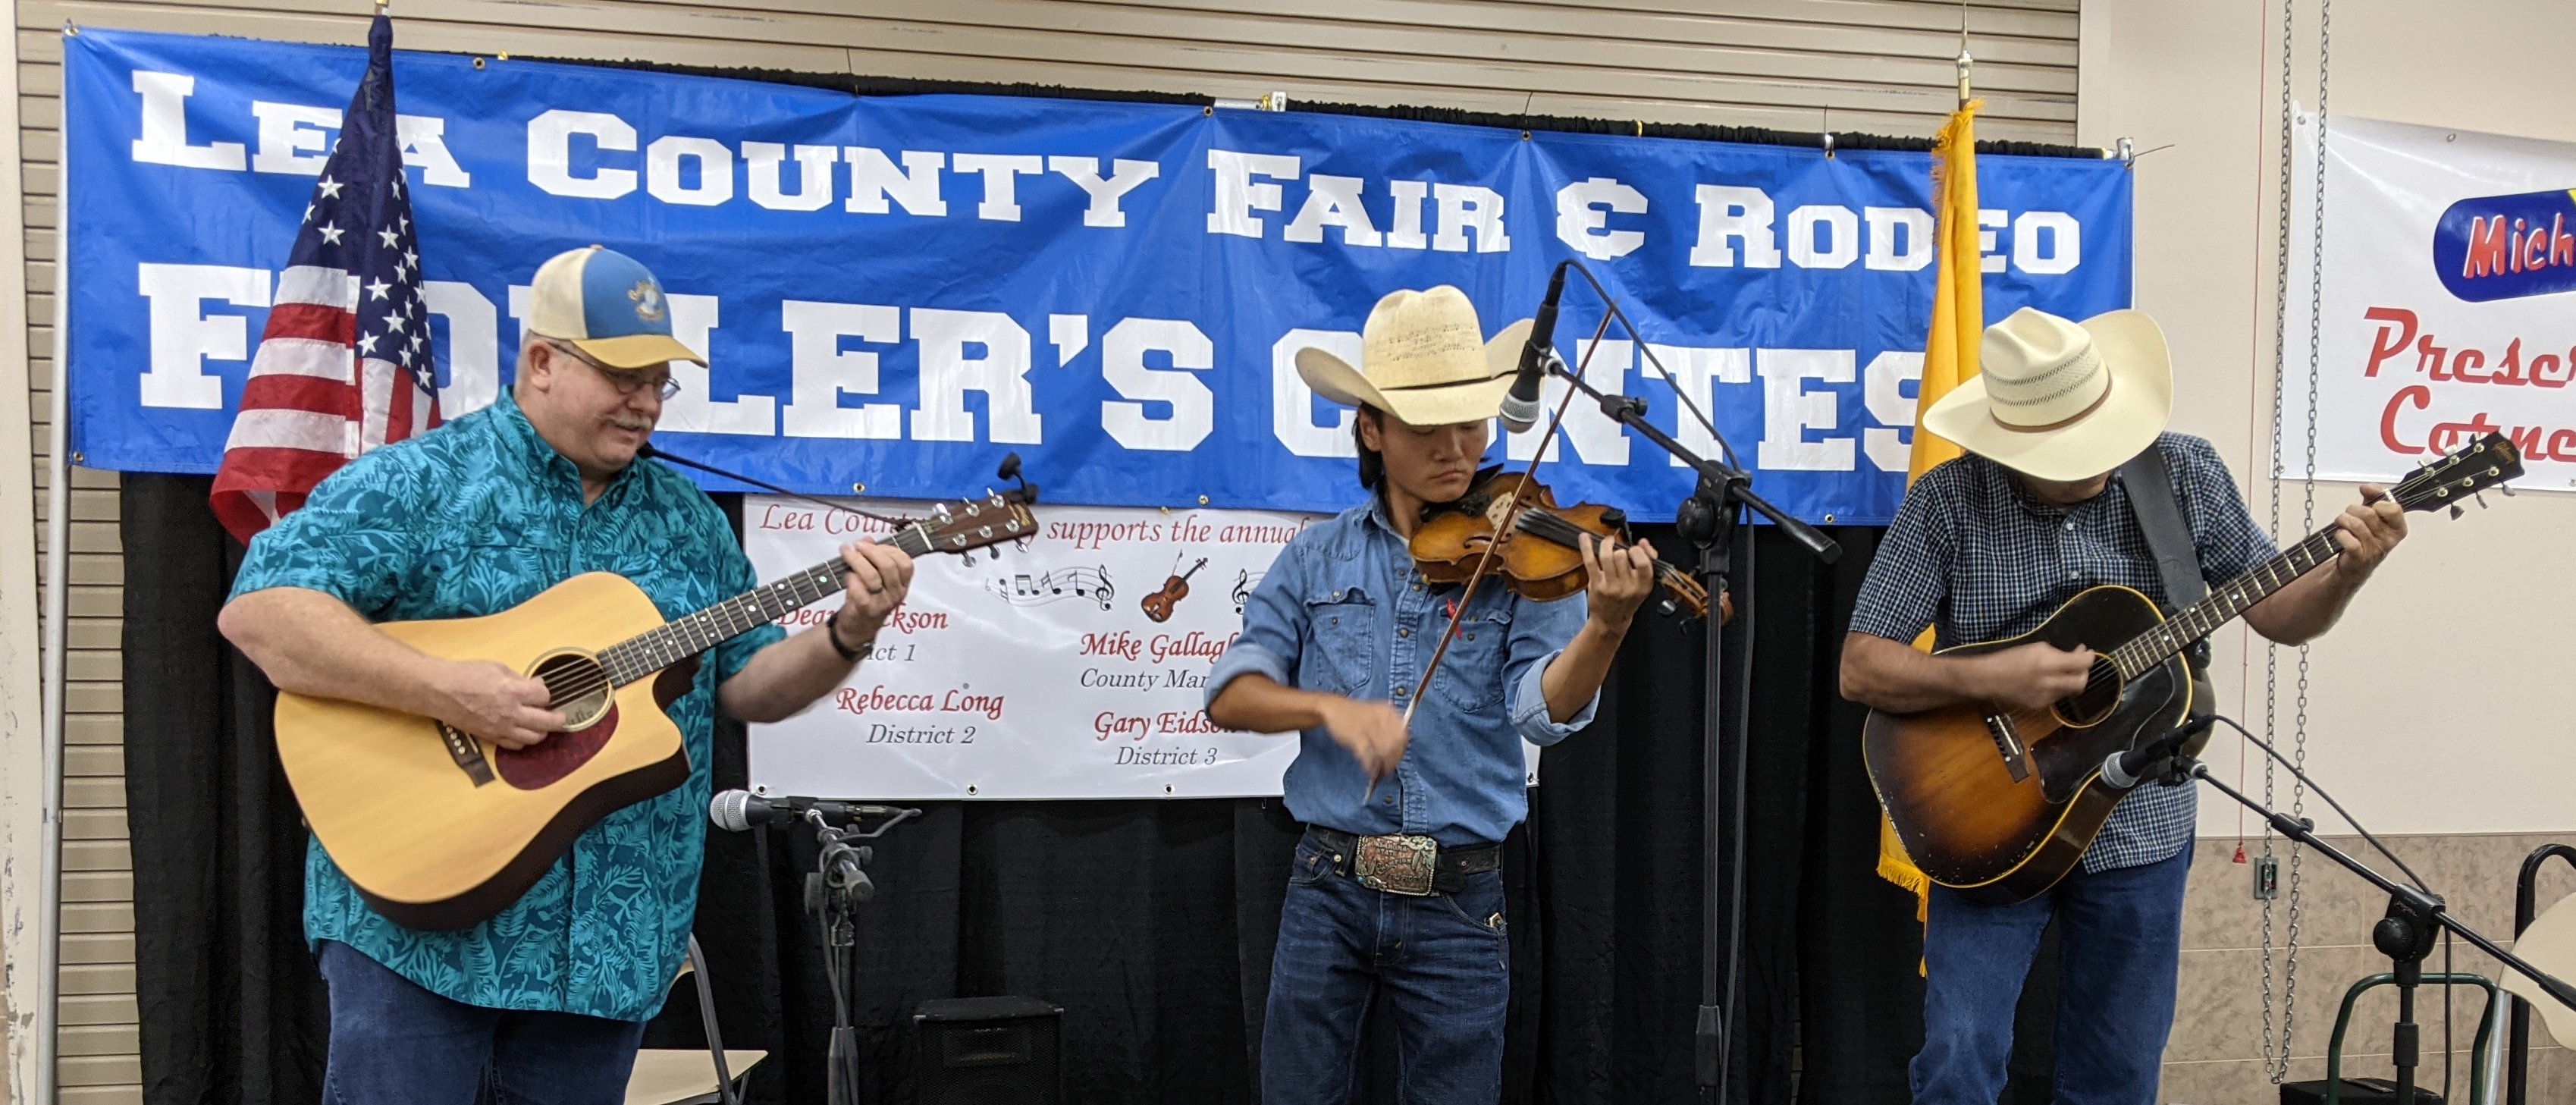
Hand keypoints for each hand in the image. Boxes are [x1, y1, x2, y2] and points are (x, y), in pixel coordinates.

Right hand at [433, 659, 564, 748]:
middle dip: (558, 719)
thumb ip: (520, 679)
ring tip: (543, 724)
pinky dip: (523, 740)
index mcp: (513, 691)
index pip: (545, 696)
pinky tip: (523, 732)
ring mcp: (501, 728)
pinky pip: (515, 746)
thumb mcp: (498, 668)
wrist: (439, 691)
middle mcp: (511, 713)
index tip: (542, 691)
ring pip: (534, 738)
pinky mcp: (491, 737)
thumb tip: (537, 684)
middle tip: (560, 716)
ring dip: (542, 731)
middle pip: (547, 722)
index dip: (546, 693)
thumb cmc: (465, 675)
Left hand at [833, 539, 915, 643]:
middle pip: (888, 566)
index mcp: (902, 584)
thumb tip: (868, 539)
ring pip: (872, 576)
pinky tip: (847, 575)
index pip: (905, 563)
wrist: (858, 629)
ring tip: (846, 553)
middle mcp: (896, 594)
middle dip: (870, 551)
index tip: (873, 545)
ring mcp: (882, 603)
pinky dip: (851, 579)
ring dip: (856, 561)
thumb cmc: (867, 600)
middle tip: (857, 546)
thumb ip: (873, 559)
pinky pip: (860, 591)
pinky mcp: (866, 610)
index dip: (888, 549)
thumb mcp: (875, 579)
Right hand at [1318, 696, 1407, 780]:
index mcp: (1389, 713)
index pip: (1403, 736)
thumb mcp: (1377, 718)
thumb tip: (1394, 758)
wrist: (1333, 708)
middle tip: (1387, 770)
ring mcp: (1369, 726)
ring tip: (1377, 772)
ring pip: (1384, 751)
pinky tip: (1367, 769)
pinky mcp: (1356, 735)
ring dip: (1382, 765)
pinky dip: (1369, 765)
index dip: (1401, 751)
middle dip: (1392, 760)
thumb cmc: (1357, 716)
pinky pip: (1367, 754)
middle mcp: (1381, 718)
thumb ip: (1388, 735)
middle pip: (1395, 745)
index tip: (1396, 760)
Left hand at [1582, 534, 1657, 630]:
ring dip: (1606, 544)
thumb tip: (1643, 542)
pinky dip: (1586, 547)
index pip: (1644, 563)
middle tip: (1618, 549)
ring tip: (1607, 542)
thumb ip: (1649, 561)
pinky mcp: (1596, 585)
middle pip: (1622, 556)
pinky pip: (1591, 561)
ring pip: (1607, 556)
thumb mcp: (1644, 585)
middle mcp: (1627, 587)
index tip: (1633, 549)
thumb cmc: (1627, 600)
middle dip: (1619, 549)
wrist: (1611, 621)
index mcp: (1643, 585)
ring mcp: (1610, 586)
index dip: (1638, 551)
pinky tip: (1584, 537)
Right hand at [1974, 642, 2094, 713]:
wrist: (1989, 679)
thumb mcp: (2035, 648)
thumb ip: (2057, 653)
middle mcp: (2050, 683)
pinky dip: (2057, 688)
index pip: (2081, 663)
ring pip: (2070, 691)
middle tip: (2081, 664)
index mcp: (2048, 663)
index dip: (2089, 657)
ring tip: (2065, 671)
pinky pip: (2057, 697)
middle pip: (2081, 683)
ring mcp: (2046, 698)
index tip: (2088, 651)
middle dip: (2085, 673)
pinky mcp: (2040, 706)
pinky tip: (2048, 681)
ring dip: (2071, 680)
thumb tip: (2073, 656)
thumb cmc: (2010, 658)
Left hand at [2330, 484, 2407, 580]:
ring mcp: (2375, 550)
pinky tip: (2341, 536)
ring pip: (2355, 524)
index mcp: (2398, 528)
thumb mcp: (2373, 515)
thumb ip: (2374, 497)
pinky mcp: (2360, 558)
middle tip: (2349, 515)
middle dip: (2352, 510)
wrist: (2354, 566)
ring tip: (2342, 524)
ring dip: (2343, 520)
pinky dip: (2339, 534)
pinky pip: (2347, 538)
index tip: (2372, 504)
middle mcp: (2390, 540)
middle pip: (2368, 513)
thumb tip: (2367, 487)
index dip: (2378, 502)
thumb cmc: (2365, 539)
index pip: (2394, 508)